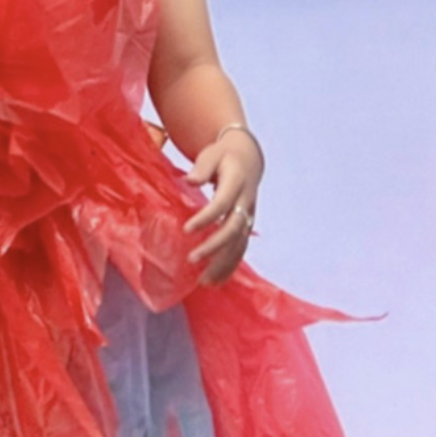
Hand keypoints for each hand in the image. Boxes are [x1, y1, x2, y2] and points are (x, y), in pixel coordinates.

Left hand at [184, 126, 263, 284]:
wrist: (248, 157)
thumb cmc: (223, 156)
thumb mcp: (211, 154)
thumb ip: (201, 167)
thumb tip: (190, 181)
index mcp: (237, 182)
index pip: (222, 204)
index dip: (206, 218)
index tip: (186, 230)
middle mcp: (246, 202)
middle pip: (233, 229)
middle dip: (214, 247)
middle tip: (192, 259)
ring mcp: (248, 215)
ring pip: (239, 244)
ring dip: (223, 264)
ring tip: (203, 281)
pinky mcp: (246, 225)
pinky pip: (241, 249)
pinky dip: (230, 266)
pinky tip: (216, 281)